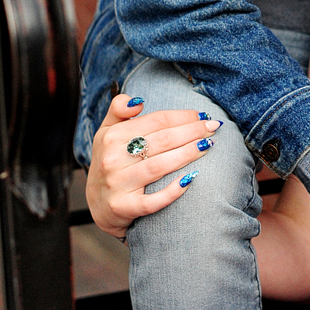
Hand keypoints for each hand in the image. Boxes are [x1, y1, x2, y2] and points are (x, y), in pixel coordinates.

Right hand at [85, 94, 223, 240]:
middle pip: (162, 141)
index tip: (202, 115)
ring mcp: (118, 185)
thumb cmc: (109, 161)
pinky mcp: (124, 207)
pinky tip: (191, 180)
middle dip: (192, 132)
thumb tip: (138, 101)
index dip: (183, 116)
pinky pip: (153, 201)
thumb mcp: (107, 132)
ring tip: (208, 145)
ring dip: (188, 154)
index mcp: (111, 136)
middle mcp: (112, 159)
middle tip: (213, 127)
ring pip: (160, 166)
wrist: (96, 204)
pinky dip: (173, 191)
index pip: (156, 121)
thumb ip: (119, 109)